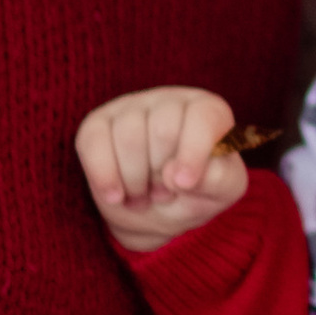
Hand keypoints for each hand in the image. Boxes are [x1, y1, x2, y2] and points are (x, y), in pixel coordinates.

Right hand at [76, 87, 248, 252]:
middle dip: (161, 174)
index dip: (193, 153)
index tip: (184, 184)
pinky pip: (93, 141)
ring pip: (128, 136)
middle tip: (164, 194)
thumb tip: (176, 174)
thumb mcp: (222, 192)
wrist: (154, 213)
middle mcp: (169, 101)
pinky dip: (104, 176)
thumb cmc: (195, 194)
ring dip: (135, 181)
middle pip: (162, 129)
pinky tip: (115, 195)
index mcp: (208, 111)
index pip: (202, 117)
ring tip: (143, 196)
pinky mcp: (98, 125)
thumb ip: (218, 179)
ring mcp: (131, 108)